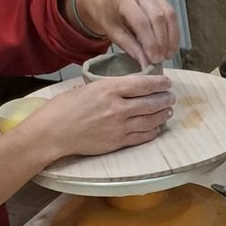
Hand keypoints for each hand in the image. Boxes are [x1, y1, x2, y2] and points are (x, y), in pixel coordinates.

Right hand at [23, 74, 174, 164]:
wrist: (55, 131)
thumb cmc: (66, 107)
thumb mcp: (88, 87)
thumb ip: (109, 87)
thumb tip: (126, 86)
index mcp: (109, 89)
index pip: (142, 84)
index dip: (158, 83)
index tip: (167, 83)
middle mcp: (118, 107)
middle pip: (150, 103)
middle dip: (164, 99)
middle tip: (171, 97)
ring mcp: (119, 127)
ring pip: (150, 120)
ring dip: (162, 115)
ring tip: (168, 111)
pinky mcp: (118, 142)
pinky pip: (142, 137)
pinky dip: (152, 131)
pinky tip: (157, 127)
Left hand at [73, 0, 179, 64]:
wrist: (107, 2)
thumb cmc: (109, 18)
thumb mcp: (114, 35)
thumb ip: (131, 48)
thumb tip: (147, 64)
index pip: (141, 21)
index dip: (150, 42)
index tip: (154, 60)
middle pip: (157, 16)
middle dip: (162, 41)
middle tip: (162, 59)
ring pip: (168, 14)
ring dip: (171, 37)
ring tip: (168, 54)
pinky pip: (171, 13)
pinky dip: (173, 32)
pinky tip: (171, 46)